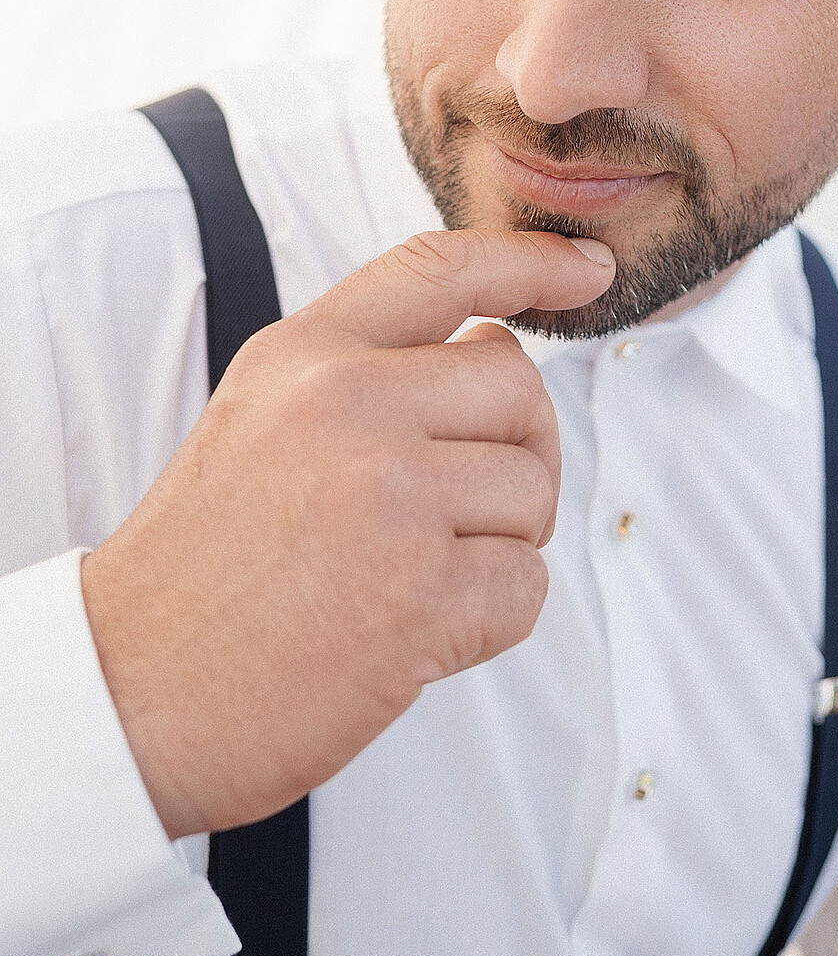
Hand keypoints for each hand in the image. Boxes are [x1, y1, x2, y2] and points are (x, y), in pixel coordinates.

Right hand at [79, 228, 613, 839]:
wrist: (133, 694)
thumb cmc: (205, 566)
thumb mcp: (261, 416)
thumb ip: (366, 371)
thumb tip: (498, 348)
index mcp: (305, 354)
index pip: (442, 268)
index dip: (531, 261)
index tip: (587, 269)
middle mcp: (349, 406)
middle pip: (520, 390)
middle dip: (519, 452)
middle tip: (463, 509)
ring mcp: (390, 498)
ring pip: (534, 491)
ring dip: (501, 543)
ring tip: (415, 573)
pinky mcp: (421, 597)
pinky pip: (527, 586)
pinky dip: (493, 615)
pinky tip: (419, 629)